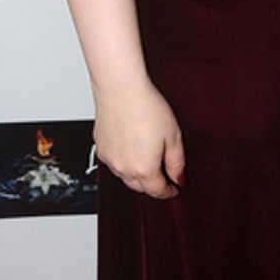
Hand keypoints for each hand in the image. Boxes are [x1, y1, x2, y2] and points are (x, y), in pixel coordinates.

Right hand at [93, 79, 185, 197]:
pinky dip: (124, 162)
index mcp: (144, 169)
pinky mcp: (100, 149)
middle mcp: (124, 168)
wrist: (121, 89)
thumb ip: (177, 162)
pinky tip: (132, 149)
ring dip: (137, 175)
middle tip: (163, 175)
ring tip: (148, 160)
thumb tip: (178, 178)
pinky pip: (114, 163)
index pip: (158, 191)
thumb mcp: (174, 136)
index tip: (174, 188)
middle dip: (153, 185)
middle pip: (140, 188)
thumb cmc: (147, 107)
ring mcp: (110, 159)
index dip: (169, 191)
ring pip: (125, 177)